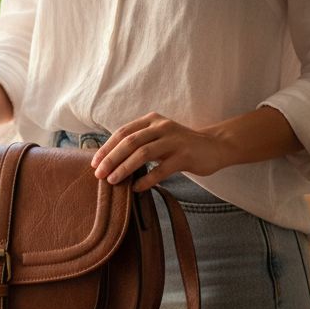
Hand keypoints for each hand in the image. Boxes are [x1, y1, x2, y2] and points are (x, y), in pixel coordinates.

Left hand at [90, 111, 226, 190]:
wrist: (215, 146)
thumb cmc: (180, 145)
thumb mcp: (158, 137)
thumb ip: (139, 143)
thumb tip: (110, 160)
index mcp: (151, 121)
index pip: (123, 132)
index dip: (107, 148)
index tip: (94, 163)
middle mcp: (162, 127)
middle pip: (130, 142)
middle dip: (111, 158)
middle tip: (99, 174)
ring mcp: (174, 140)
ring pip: (143, 154)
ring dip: (125, 168)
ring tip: (113, 181)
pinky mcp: (185, 156)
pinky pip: (161, 169)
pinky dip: (146, 179)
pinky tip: (136, 188)